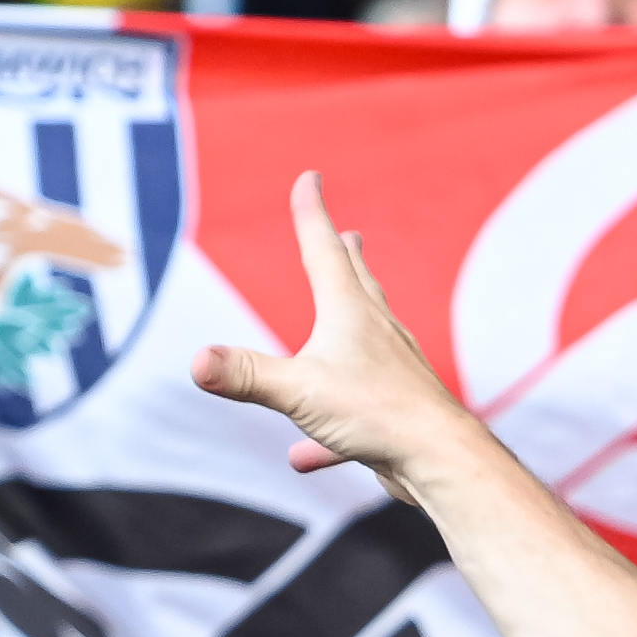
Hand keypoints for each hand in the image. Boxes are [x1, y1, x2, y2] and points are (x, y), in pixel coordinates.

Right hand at [191, 175, 482, 496]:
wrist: (440, 458)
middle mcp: (376, 332)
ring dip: (352, 321)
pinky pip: (354, 415)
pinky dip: (326, 430)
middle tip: (348, 235)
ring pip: (367, 338)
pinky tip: (304, 455)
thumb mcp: (299, 392)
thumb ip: (246, 376)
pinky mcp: (394, 414)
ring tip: (346, 317)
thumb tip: (197, 362)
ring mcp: (391, 370)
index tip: (310, 178)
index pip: (323, 250)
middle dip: (345, 257)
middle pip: (357, 283)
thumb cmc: (376, 414)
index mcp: (349, 312)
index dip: (311, 213)